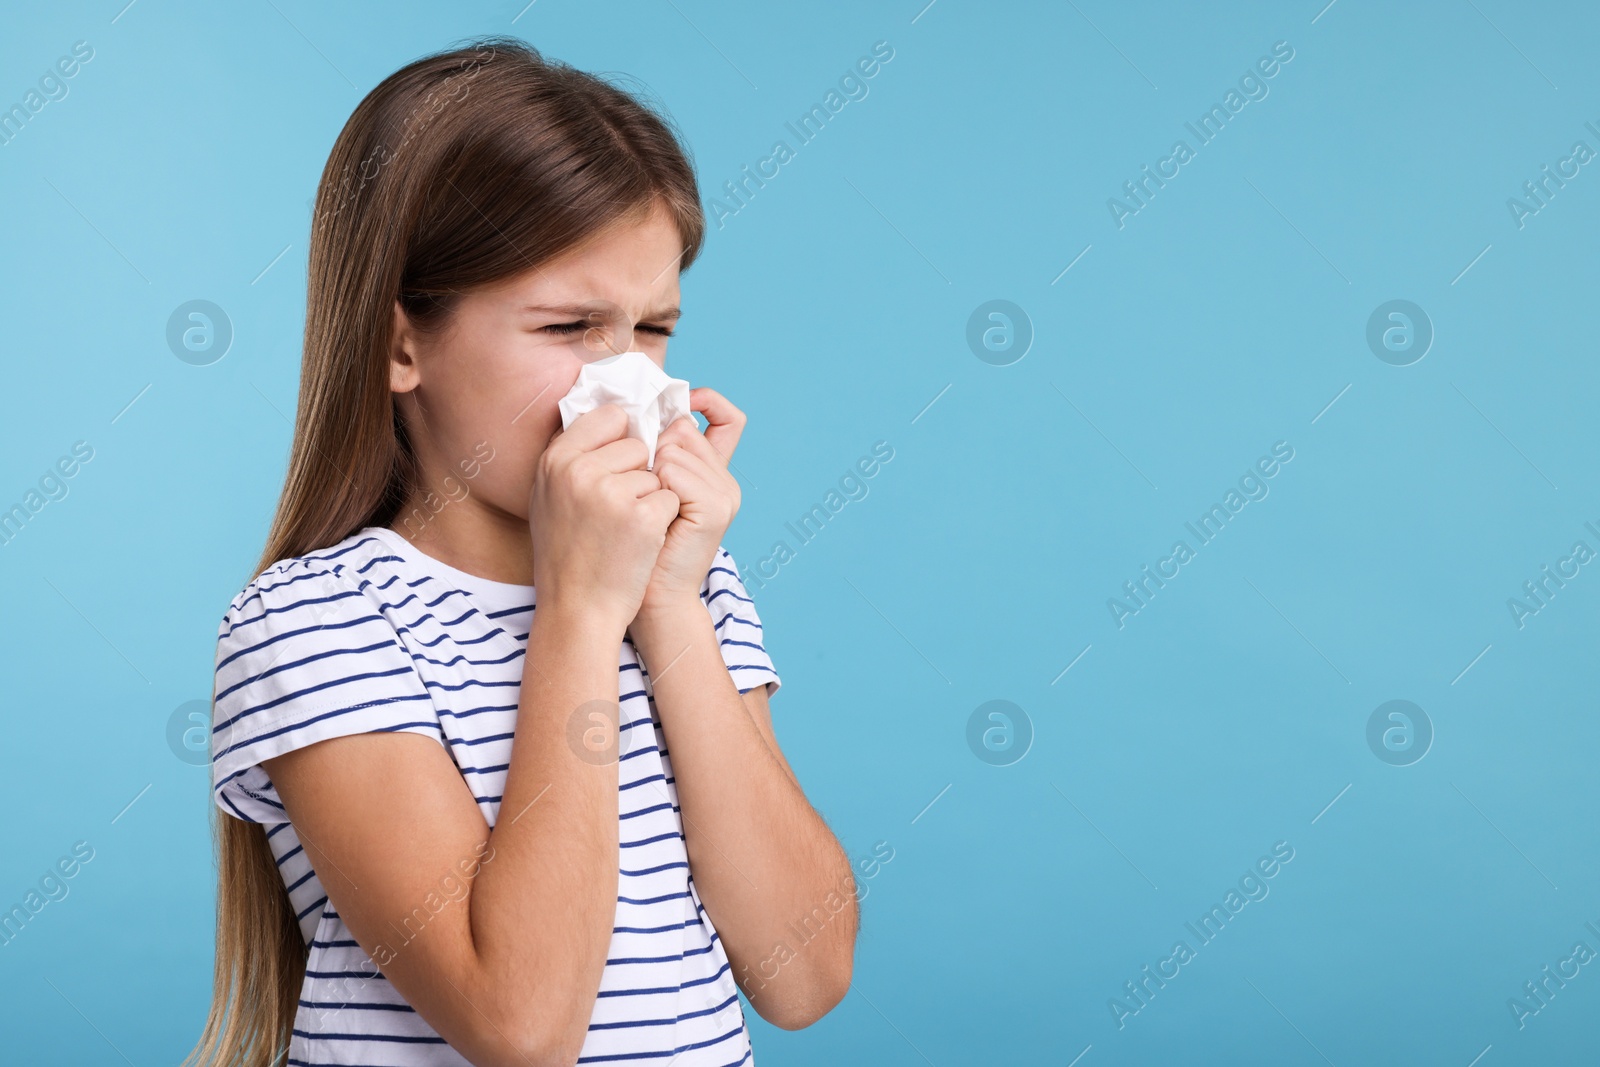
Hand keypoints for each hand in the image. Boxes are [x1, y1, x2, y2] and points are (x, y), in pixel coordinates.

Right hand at [528, 403, 680, 636]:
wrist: (577, 609)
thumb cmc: (566, 554)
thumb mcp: (549, 496)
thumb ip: (573, 457)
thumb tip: (607, 418)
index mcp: (556, 460)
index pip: (609, 416)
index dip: (621, 440)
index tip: (617, 466)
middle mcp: (580, 470)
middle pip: (637, 445)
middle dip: (637, 473)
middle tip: (614, 512)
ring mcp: (611, 493)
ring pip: (656, 473)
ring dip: (649, 499)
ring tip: (622, 531)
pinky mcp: (641, 517)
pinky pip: (670, 498)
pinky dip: (662, 520)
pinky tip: (639, 542)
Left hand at [635, 388, 745, 617]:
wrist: (645, 596)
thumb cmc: (632, 544)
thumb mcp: (642, 489)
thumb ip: (649, 451)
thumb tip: (629, 408)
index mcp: (713, 472)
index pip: (727, 417)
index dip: (706, 402)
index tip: (674, 405)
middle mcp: (725, 479)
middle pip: (683, 428)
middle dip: (651, 448)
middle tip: (639, 490)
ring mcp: (725, 493)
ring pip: (673, 447)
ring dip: (645, 471)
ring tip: (644, 509)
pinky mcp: (715, 508)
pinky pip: (672, 471)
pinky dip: (652, 488)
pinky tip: (651, 516)